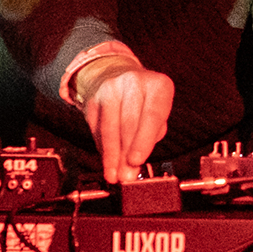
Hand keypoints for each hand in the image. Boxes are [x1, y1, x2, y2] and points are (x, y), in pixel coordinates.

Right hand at [77, 59, 174, 183]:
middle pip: (128, 123)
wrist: (119, 76)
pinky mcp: (93, 98)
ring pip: (109, 128)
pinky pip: (97, 128)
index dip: (143, 141)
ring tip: (113, 174)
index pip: (152, 115)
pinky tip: (107, 160)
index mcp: (159, 85)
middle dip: (126, 154)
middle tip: (125, 175)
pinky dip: (102, 148)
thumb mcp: (158, 113)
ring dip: (111, 156)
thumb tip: (134, 167)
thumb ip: (150, 138)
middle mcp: (134, 81)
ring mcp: (111, 87)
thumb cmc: (145, 102)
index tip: (136, 161)